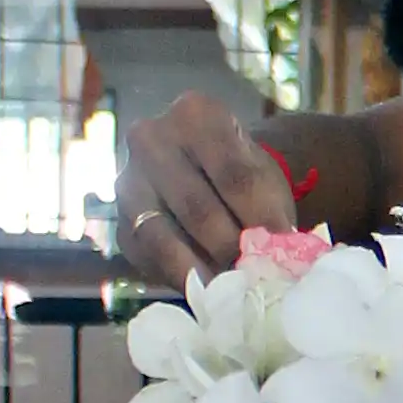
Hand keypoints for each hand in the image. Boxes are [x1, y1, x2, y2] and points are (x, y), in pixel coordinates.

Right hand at [117, 87, 310, 284]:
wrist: (203, 176)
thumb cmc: (239, 174)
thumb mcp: (263, 178)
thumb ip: (266, 207)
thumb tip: (276, 250)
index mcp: (196, 114)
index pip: (234, 175)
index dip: (261, 217)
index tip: (283, 245)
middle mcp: (150, 138)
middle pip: (198, 207)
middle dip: (232, 247)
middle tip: (259, 274)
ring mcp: (127, 181)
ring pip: (165, 236)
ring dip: (204, 268)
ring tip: (236, 287)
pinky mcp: (119, 225)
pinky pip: (149, 258)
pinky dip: (182, 277)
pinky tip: (209, 289)